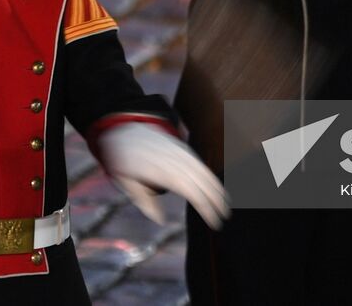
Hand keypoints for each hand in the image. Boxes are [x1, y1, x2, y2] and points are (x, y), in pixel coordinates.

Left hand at [97, 122, 229, 229]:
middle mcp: (176, 161)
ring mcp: (181, 153)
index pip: (192, 192)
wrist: (125, 129)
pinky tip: (216, 187)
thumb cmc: (124, 160)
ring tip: (226, 205)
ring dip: (218, 188)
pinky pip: (201, 163)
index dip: (206, 208)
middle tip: (225, 218)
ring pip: (205, 171)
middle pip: (203, 182)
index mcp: (163, 171)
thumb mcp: (127, 183)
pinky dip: (211, 176)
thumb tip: (161, 220)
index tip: (214, 222)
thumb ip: (144, 202)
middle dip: (217, 200)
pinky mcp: (182, 148)